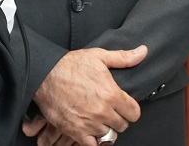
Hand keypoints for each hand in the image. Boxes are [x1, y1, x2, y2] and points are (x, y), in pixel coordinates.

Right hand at [25, 46, 147, 145]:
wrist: (45, 74)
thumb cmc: (71, 64)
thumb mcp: (99, 56)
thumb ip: (124, 58)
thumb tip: (143, 51)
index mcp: (111, 94)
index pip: (134, 113)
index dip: (130, 110)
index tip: (124, 106)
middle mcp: (103, 111)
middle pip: (122, 125)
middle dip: (118, 119)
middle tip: (110, 111)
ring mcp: (89, 123)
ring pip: (109, 136)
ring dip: (106, 129)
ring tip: (100, 120)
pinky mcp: (75, 132)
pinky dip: (94, 142)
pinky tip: (91, 132)